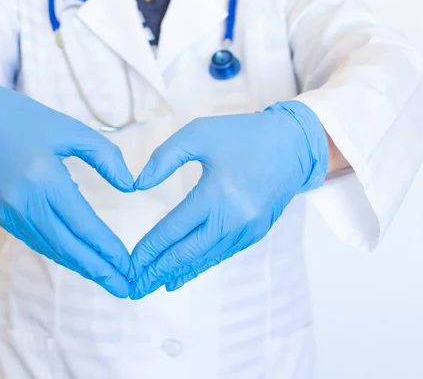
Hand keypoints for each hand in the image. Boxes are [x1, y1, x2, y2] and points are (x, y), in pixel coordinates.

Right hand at [0, 74, 134, 297]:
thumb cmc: (27, 120)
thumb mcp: (72, 129)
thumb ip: (106, 156)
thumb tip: (130, 185)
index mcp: (43, 177)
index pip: (82, 224)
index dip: (107, 248)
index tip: (128, 265)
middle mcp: (23, 200)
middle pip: (66, 246)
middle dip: (98, 269)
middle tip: (124, 287)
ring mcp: (8, 211)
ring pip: (50, 248)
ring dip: (80, 266)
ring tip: (107, 278)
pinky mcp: (0, 215)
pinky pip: (35, 240)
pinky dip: (59, 252)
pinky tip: (78, 259)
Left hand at [129, 101, 328, 298]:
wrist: (293, 144)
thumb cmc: (243, 134)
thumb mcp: (198, 133)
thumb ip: (163, 158)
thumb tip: (136, 185)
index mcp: (216, 194)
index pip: (173, 229)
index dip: (149, 248)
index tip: (130, 263)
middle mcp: (233, 219)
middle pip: (187, 253)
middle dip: (158, 272)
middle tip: (135, 288)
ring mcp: (247, 229)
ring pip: (204, 258)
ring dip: (177, 273)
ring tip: (153, 286)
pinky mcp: (255, 233)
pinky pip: (221, 254)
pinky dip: (199, 265)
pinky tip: (183, 274)